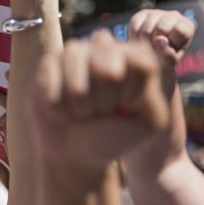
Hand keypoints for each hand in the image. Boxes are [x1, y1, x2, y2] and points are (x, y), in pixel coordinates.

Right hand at [28, 34, 169, 172]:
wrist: (76, 155)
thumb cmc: (113, 137)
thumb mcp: (150, 123)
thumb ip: (154, 92)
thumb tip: (125, 67)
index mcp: (134, 59)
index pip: (139, 61)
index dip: (131, 92)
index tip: (127, 107)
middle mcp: (105, 49)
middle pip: (107, 65)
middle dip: (103, 99)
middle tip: (101, 111)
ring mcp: (76, 54)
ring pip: (76, 64)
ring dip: (78, 102)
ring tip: (80, 111)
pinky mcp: (49, 64)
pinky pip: (51, 75)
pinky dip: (56, 102)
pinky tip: (60, 109)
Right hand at [127, 9, 194, 69]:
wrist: (149, 60)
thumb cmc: (164, 61)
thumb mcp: (169, 62)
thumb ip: (167, 54)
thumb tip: (159, 39)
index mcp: (187, 27)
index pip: (179, 29)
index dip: (171, 41)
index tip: (168, 48)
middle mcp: (174, 16)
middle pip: (162, 27)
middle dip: (155, 42)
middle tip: (155, 49)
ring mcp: (158, 13)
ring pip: (147, 26)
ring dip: (144, 41)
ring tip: (147, 46)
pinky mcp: (143, 14)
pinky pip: (135, 23)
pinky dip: (134, 35)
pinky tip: (140, 40)